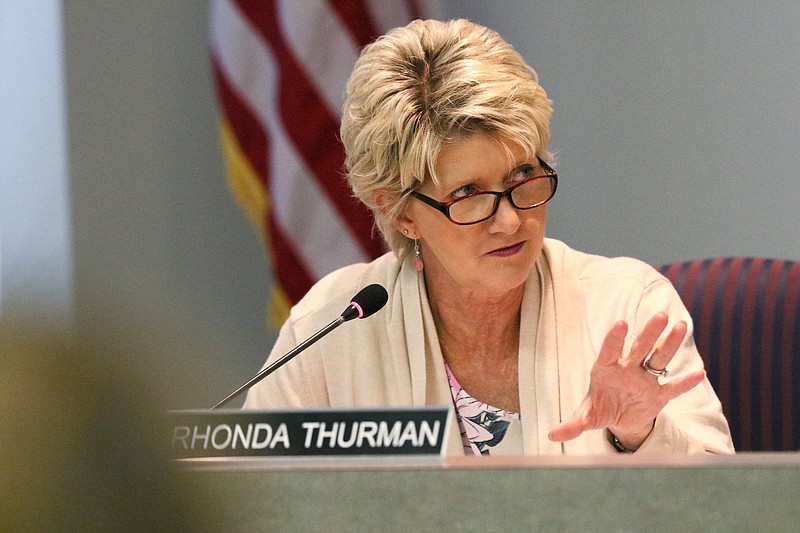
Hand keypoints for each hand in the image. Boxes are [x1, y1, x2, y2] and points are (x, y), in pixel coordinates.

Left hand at [548, 312, 705, 449]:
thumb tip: (553, 435)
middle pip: (639, 348)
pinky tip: (699, 373)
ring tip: (680, 325)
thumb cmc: (601, 409)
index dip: (614, 339)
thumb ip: (572, 424)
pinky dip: (685, 383)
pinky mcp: (659, 394)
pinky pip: (673, 387)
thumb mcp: (586, 417)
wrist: (620, 419)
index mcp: (606, 370)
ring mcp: (645, 379)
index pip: (610, 351)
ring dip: (669, 344)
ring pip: (659, 358)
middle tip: (659, 316)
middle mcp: (627, 369)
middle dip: (649, 333)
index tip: (621, 323)